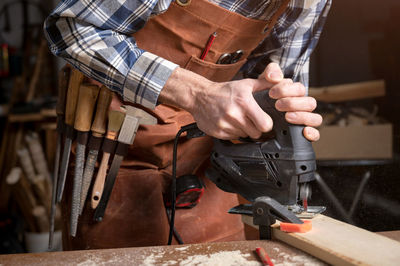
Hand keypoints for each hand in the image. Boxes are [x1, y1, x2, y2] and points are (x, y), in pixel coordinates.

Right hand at [159, 64, 320, 140]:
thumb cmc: (225, 90)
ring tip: (240, 124)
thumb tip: (284, 81)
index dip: (267, 128)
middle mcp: (234, 115)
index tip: (266, 125)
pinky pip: (231, 141)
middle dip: (257, 132)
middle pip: (256, 136)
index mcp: (244, 103)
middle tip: (253, 124)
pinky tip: (228, 126)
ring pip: (243, 140)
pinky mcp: (215, 134)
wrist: (198, 95)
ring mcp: (223, 126)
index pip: (265, 127)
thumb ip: (267, 83)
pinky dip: (232, 137)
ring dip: (244, 135)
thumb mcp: (247, 83)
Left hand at [261, 63, 321, 140]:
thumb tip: (276, 76)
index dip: (287, 90)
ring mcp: (304, 120)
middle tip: (277, 105)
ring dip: (302, 117)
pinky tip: (304, 132)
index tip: (271, 93)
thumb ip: (270, 72)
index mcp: (296, 94)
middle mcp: (303, 107)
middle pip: (310, 103)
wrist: (255, 118)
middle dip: (293, 103)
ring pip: (316, 118)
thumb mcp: (263, 83)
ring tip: (287, 117)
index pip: (300, 89)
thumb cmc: (263, 98)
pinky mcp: (302, 134)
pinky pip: (315, 135)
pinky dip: (312, 133)